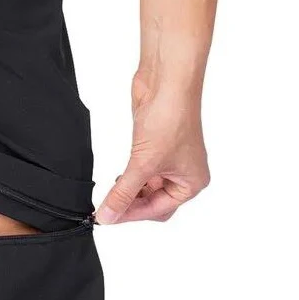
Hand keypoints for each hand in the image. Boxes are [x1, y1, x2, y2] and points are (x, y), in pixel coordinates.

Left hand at [96, 73, 209, 223]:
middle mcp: (184, 173)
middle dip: (132, 204)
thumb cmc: (170, 118)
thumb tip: (107, 216)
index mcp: (192, 183)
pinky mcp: (155, 146)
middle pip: (154, 202)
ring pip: (146, 187)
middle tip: (106, 207)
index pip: (159, 211)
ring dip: (129, 191)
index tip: (108, 217)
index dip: (132, 214)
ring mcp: (170, 160)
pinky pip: (141, 171)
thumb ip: (123, 194)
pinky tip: (117, 178)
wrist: (167, 82)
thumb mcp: (143, 164)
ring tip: (110, 192)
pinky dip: (128, 177)